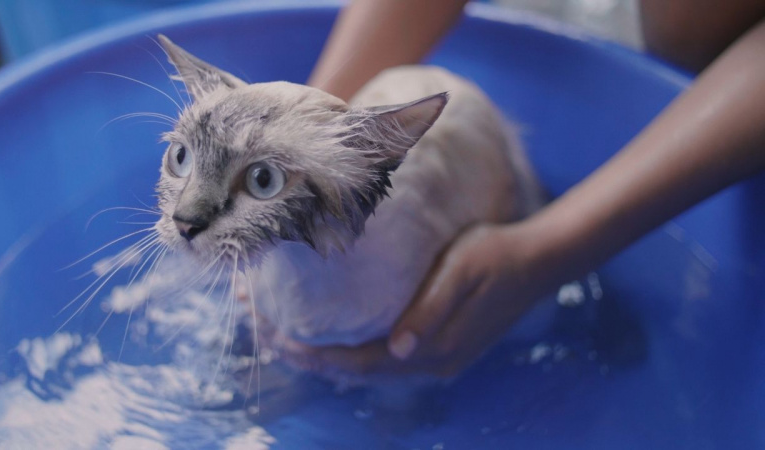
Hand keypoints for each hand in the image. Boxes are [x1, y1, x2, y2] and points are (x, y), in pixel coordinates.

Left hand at [282, 222, 555, 378]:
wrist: (538, 261)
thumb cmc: (496, 255)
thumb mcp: (462, 274)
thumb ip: (431, 311)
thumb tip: (398, 347)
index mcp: (433, 350)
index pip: (360, 363)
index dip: (316, 355)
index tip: (275, 338)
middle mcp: (430, 363)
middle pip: (357, 370)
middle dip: (308, 355)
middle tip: (262, 333)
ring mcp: (434, 357)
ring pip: (366, 366)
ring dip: (325, 354)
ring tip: (283, 335)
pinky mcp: (437, 345)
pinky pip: (381, 357)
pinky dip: (348, 350)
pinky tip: (329, 334)